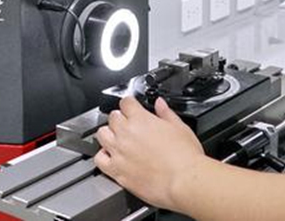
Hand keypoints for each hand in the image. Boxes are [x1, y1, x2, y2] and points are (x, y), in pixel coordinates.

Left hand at [94, 95, 206, 210]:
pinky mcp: (117, 171)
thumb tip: (160, 104)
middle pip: (112, 117)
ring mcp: (119, 152)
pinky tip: (111, 157)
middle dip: (120, 119)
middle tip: (129, 125)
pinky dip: (102, 156)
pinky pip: (99, 159)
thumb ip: (166, 113)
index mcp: (140, 119)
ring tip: (118, 139)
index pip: (125, 102)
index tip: (132, 108)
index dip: (130, 104)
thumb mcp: (180, 127)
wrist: (184, 182)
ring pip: (102, 135)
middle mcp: (126, 133)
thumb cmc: (185, 157)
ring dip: (109, 134)